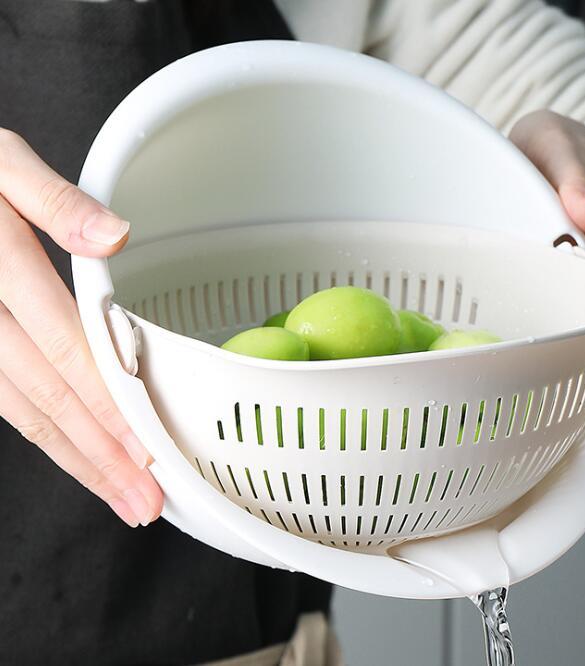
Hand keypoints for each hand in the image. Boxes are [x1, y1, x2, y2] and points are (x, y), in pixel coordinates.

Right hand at [0, 129, 162, 526]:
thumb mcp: (2, 162)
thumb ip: (56, 201)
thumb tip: (116, 237)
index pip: (65, 346)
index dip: (107, 401)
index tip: (147, 446)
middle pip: (46, 396)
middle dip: (99, 454)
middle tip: (145, 502)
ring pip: (21, 410)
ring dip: (74, 459)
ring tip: (120, 498)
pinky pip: (2, 400)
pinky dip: (43, 434)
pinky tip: (75, 456)